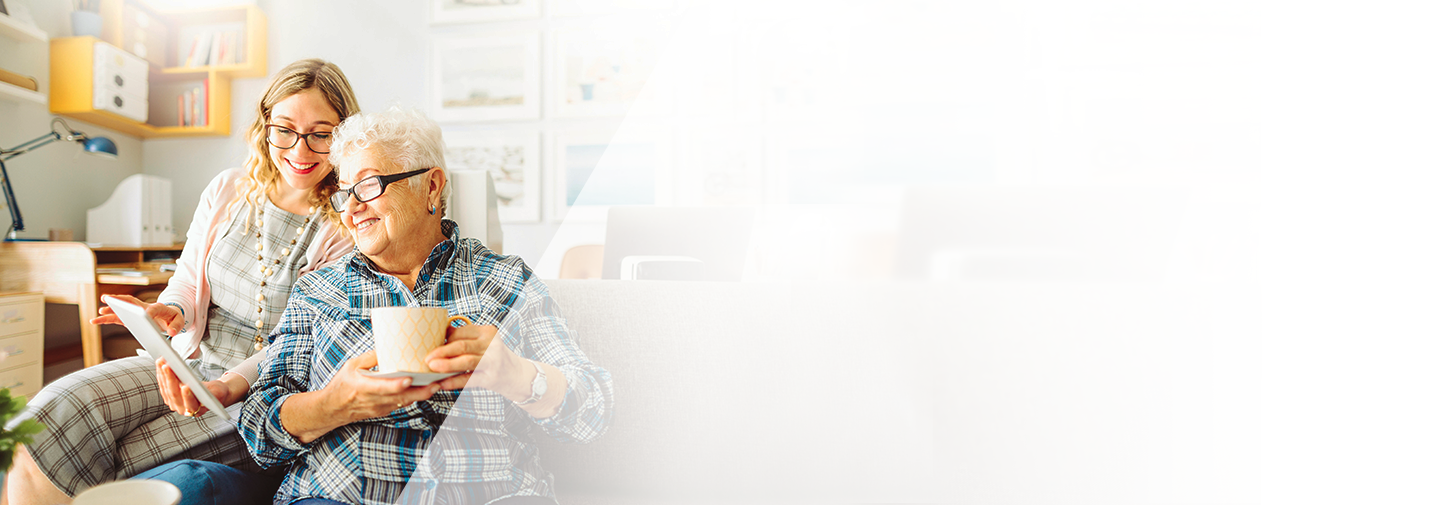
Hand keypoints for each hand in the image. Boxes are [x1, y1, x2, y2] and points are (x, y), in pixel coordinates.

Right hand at [92, 295, 183, 335]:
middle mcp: (144, 307)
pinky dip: (106, 319)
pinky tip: (96, 321)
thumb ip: (177, 327)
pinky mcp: (130, 318)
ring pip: (121, 309)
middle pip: (131, 302)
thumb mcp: (179, 321)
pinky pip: (117, 318)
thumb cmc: (173, 318)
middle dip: (119, 300)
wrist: (169, 316)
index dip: (149, 312)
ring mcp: (135, 312)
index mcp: (158, 308)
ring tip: (98, 314)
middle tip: (106, 298)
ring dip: (109, 310)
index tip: (145, 315)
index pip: (153, 309)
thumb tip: (170, 333)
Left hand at [155, 358, 240, 416]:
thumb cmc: (216, 392)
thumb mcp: (217, 392)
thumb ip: (208, 393)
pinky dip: (161, 374)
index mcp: (196, 410)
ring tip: (161, 360)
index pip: (190, 404)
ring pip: (166, 388)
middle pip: (174, 394)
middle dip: (169, 378)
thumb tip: (196, 386)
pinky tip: (160, 364)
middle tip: (167, 366)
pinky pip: (163, 385)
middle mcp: (182, 409)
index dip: (187, 396)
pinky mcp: (168, 396)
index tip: (185, 386)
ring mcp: (174, 403)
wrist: (211, 394)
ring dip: (162, 373)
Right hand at [319, 351, 441, 422]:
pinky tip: (425, 389)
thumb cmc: (341, 385)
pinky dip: (413, 397)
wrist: (332, 409)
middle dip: (420, 392)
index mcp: (363, 387)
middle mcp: (373, 400)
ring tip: (437, 384)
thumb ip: (370, 357)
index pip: (382, 387)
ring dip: (421, 395)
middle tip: (436, 383)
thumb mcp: (351, 366)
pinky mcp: (384, 411)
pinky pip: (401, 404)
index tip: (409, 379)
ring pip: (404, 402)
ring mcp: (380, 408)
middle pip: (400, 397)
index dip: (397, 385)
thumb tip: (388, 345)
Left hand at [426, 324, 528, 397]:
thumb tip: (438, 334)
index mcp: (487, 332)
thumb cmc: (495, 358)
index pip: (461, 333)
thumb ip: (465, 339)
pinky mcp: (492, 378)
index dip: (444, 339)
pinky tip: (443, 383)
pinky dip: (455, 381)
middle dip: (442, 351)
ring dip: (447, 364)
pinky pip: (470, 379)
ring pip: (466, 361)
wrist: (518, 376)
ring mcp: (494, 361)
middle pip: (462, 345)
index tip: (430, 347)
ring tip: (432, 368)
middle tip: (427, 358)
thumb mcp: (483, 344)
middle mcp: (492, 344)